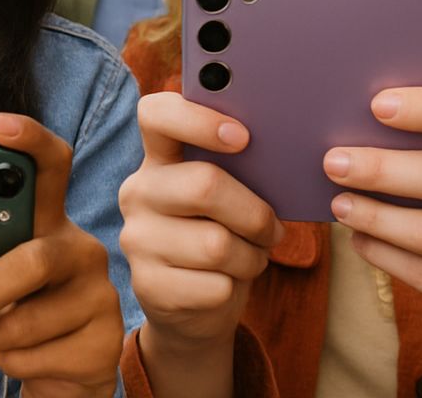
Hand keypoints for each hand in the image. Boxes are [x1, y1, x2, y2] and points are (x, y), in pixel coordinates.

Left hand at [0, 114, 122, 397]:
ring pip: (30, 318)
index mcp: (43, 219)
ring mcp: (97, 294)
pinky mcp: (104, 342)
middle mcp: (75, 248)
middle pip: (35, 257)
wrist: (61, 369)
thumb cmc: (11, 312)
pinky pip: (41, 354)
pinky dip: (10, 362)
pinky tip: (12, 355)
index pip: (49, 165)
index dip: (30, 140)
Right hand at [118, 92, 281, 356]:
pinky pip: (215, 286)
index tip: (242, 136)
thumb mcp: (228, 196)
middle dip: (255, 213)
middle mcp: (139, 192)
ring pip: (216, 245)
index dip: (197, 119)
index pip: (156, 115)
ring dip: (251, 257)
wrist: (195, 305)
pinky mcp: (148, 285)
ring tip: (249, 257)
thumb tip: (283, 159)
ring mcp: (138, 239)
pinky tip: (226, 283)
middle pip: (204, 185)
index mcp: (159, 158)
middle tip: (272, 228)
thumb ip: (241, 171)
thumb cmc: (223, 234)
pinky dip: (236, 287)